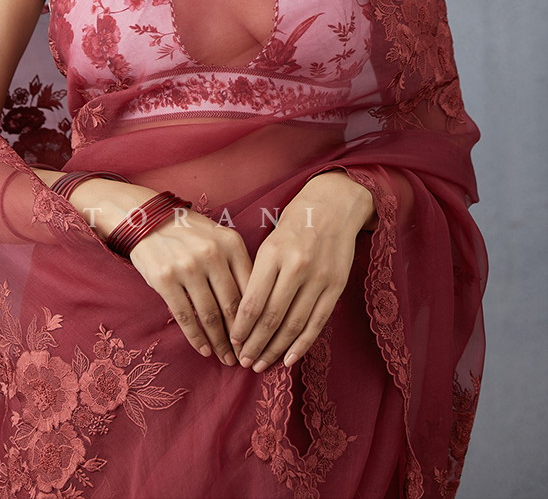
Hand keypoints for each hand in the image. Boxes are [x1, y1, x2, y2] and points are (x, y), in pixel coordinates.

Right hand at [129, 209, 252, 365]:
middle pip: (232, 305)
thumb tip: (255, 308)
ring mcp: (188, 266)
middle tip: (244, 356)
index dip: (257, 318)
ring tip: (226, 358)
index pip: (251, 288)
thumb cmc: (190, 234)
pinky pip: (185, 316)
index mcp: (231, 243)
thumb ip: (236, 265)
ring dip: (220, 342)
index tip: (259, 337)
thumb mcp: (219, 239)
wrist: (148, 220)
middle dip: (240, 337)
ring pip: (210, 314)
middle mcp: (212, 253)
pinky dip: (197, 337)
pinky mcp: (165, 279)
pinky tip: (204, 349)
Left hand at [229, 171, 374, 371]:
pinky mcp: (336, 286)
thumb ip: (258, 276)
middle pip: (272, 318)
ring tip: (262, 364)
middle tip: (244, 362)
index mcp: (273, 253)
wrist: (333, 205)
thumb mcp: (269, 243)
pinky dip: (302, 344)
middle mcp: (296, 266)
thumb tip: (242, 315)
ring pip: (294, 324)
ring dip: (276, 349)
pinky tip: (289, 359)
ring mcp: (319, 278)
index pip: (252, 301)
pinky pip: (317, 322)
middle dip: (255, 344)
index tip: (232, 342)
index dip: (241, 327)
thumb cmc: (293, 224)